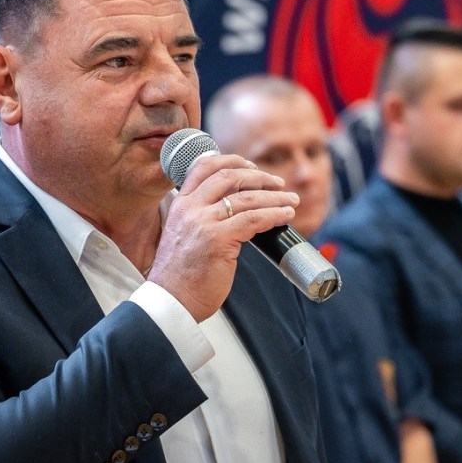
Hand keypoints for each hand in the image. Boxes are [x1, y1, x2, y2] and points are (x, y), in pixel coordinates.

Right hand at [148, 153, 296, 320]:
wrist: (171, 301)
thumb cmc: (180, 277)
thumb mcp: (184, 237)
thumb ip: (201, 220)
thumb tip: (235, 212)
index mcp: (180, 205)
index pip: (203, 167)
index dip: (231, 161)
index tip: (250, 166)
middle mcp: (190, 209)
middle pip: (229, 176)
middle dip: (259, 176)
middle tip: (278, 184)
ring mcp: (203, 222)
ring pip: (247, 197)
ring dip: (275, 197)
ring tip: (291, 201)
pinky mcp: (218, 239)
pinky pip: (254, 219)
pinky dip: (274, 214)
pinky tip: (285, 216)